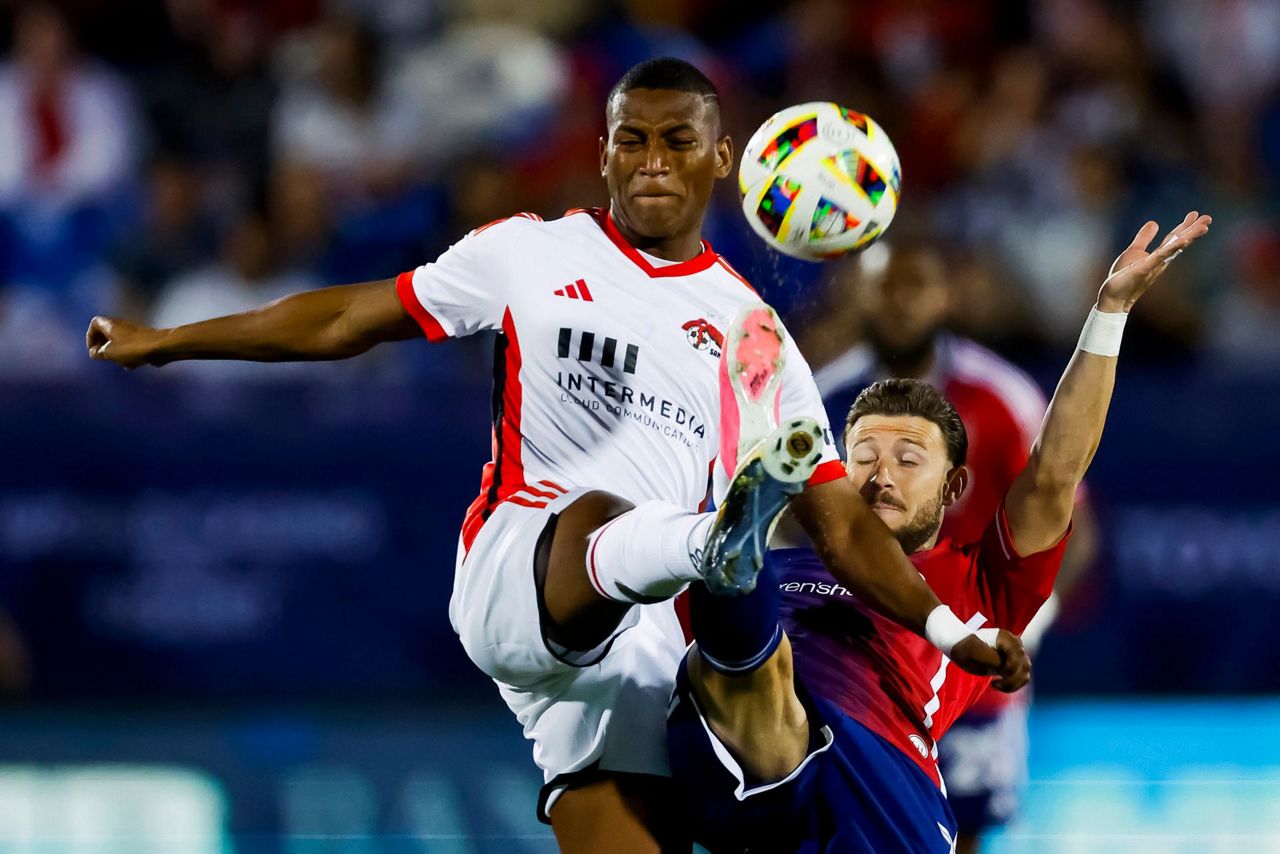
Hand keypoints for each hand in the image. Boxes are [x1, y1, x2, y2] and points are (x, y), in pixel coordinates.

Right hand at [86, 316, 167, 368]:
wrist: (161, 346)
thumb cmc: (132, 348)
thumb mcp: (109, 353)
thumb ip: (98, 353)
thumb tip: (95, 353)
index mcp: (111, 324)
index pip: (94, 323)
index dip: (90, 337)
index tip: (93, 350)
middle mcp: (122, 325)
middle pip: (107, 333)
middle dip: (104, 347)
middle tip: (104, 357)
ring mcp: (134, 332)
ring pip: (120, 341)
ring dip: (117, 353)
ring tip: (119, 362)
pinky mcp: (144, 339)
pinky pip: (132, 347)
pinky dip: (129, 356)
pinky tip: (132, 365)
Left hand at [949, 629, 1030, 692]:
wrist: (961, 649)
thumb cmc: (966, 648)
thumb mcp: (978, 653)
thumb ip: (995, 660)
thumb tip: (1006, 670)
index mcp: (1006, 638)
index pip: (1018, 656)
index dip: (1010, 668)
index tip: (997, 675)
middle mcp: (1014, 645)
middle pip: (1025, 665)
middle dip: (1012, 678)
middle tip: (995, 684)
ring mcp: (1015, 655)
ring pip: (1025, 672)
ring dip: (1014, 683)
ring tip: (997, 685)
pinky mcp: (1013, 664)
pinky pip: (1021, 677)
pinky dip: (1013, 685)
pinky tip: (998, 685)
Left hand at [1097, 211, 1211, 312]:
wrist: (1113, 296)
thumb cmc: (1123, 276)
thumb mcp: (1134, 251)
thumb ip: (1145, 238)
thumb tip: (1154, 222)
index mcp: (1158, 255)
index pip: (1174, 238)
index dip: (1184, 226)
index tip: (1195, 214)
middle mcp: (1160, 260)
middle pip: (1180, 242)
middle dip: (1194, 230)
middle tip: (1208, 217)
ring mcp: (1154, 265)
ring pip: (1175, 248)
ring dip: (1190, 237)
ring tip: (1204, 227)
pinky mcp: (1144, 269)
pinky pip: (1160, 257)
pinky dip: (1172, 248)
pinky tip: (1183, 241)